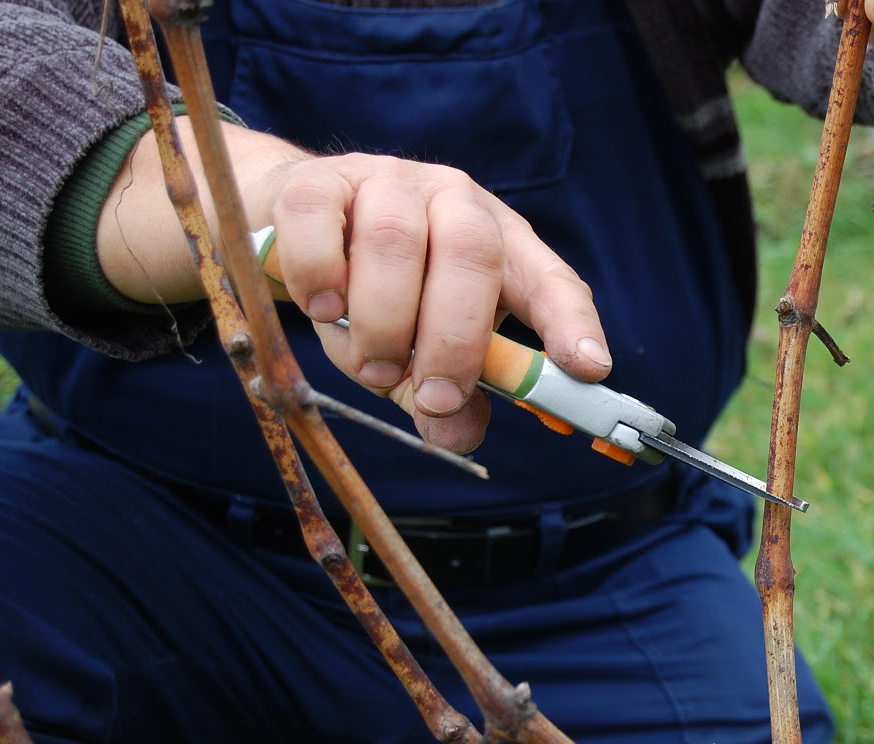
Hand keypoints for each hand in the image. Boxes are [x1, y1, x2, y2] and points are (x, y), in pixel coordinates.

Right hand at [98, 123, 608, 454]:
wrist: (285, 226)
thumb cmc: (371, 294)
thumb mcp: (418, 353)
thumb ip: (442, 396)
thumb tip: (459, 434)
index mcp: (498, 244)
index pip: (551, 280)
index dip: (572, 324)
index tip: (587, 369)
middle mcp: (453, 202)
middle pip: (473, 251)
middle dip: (455, 337)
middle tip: (434, 395)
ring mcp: (386, 183)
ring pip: (395, 239)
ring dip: (384, 319)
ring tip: (372, 366)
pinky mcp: (316, 180)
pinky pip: (319, 219)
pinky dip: (319, 274)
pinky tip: (322, 307)